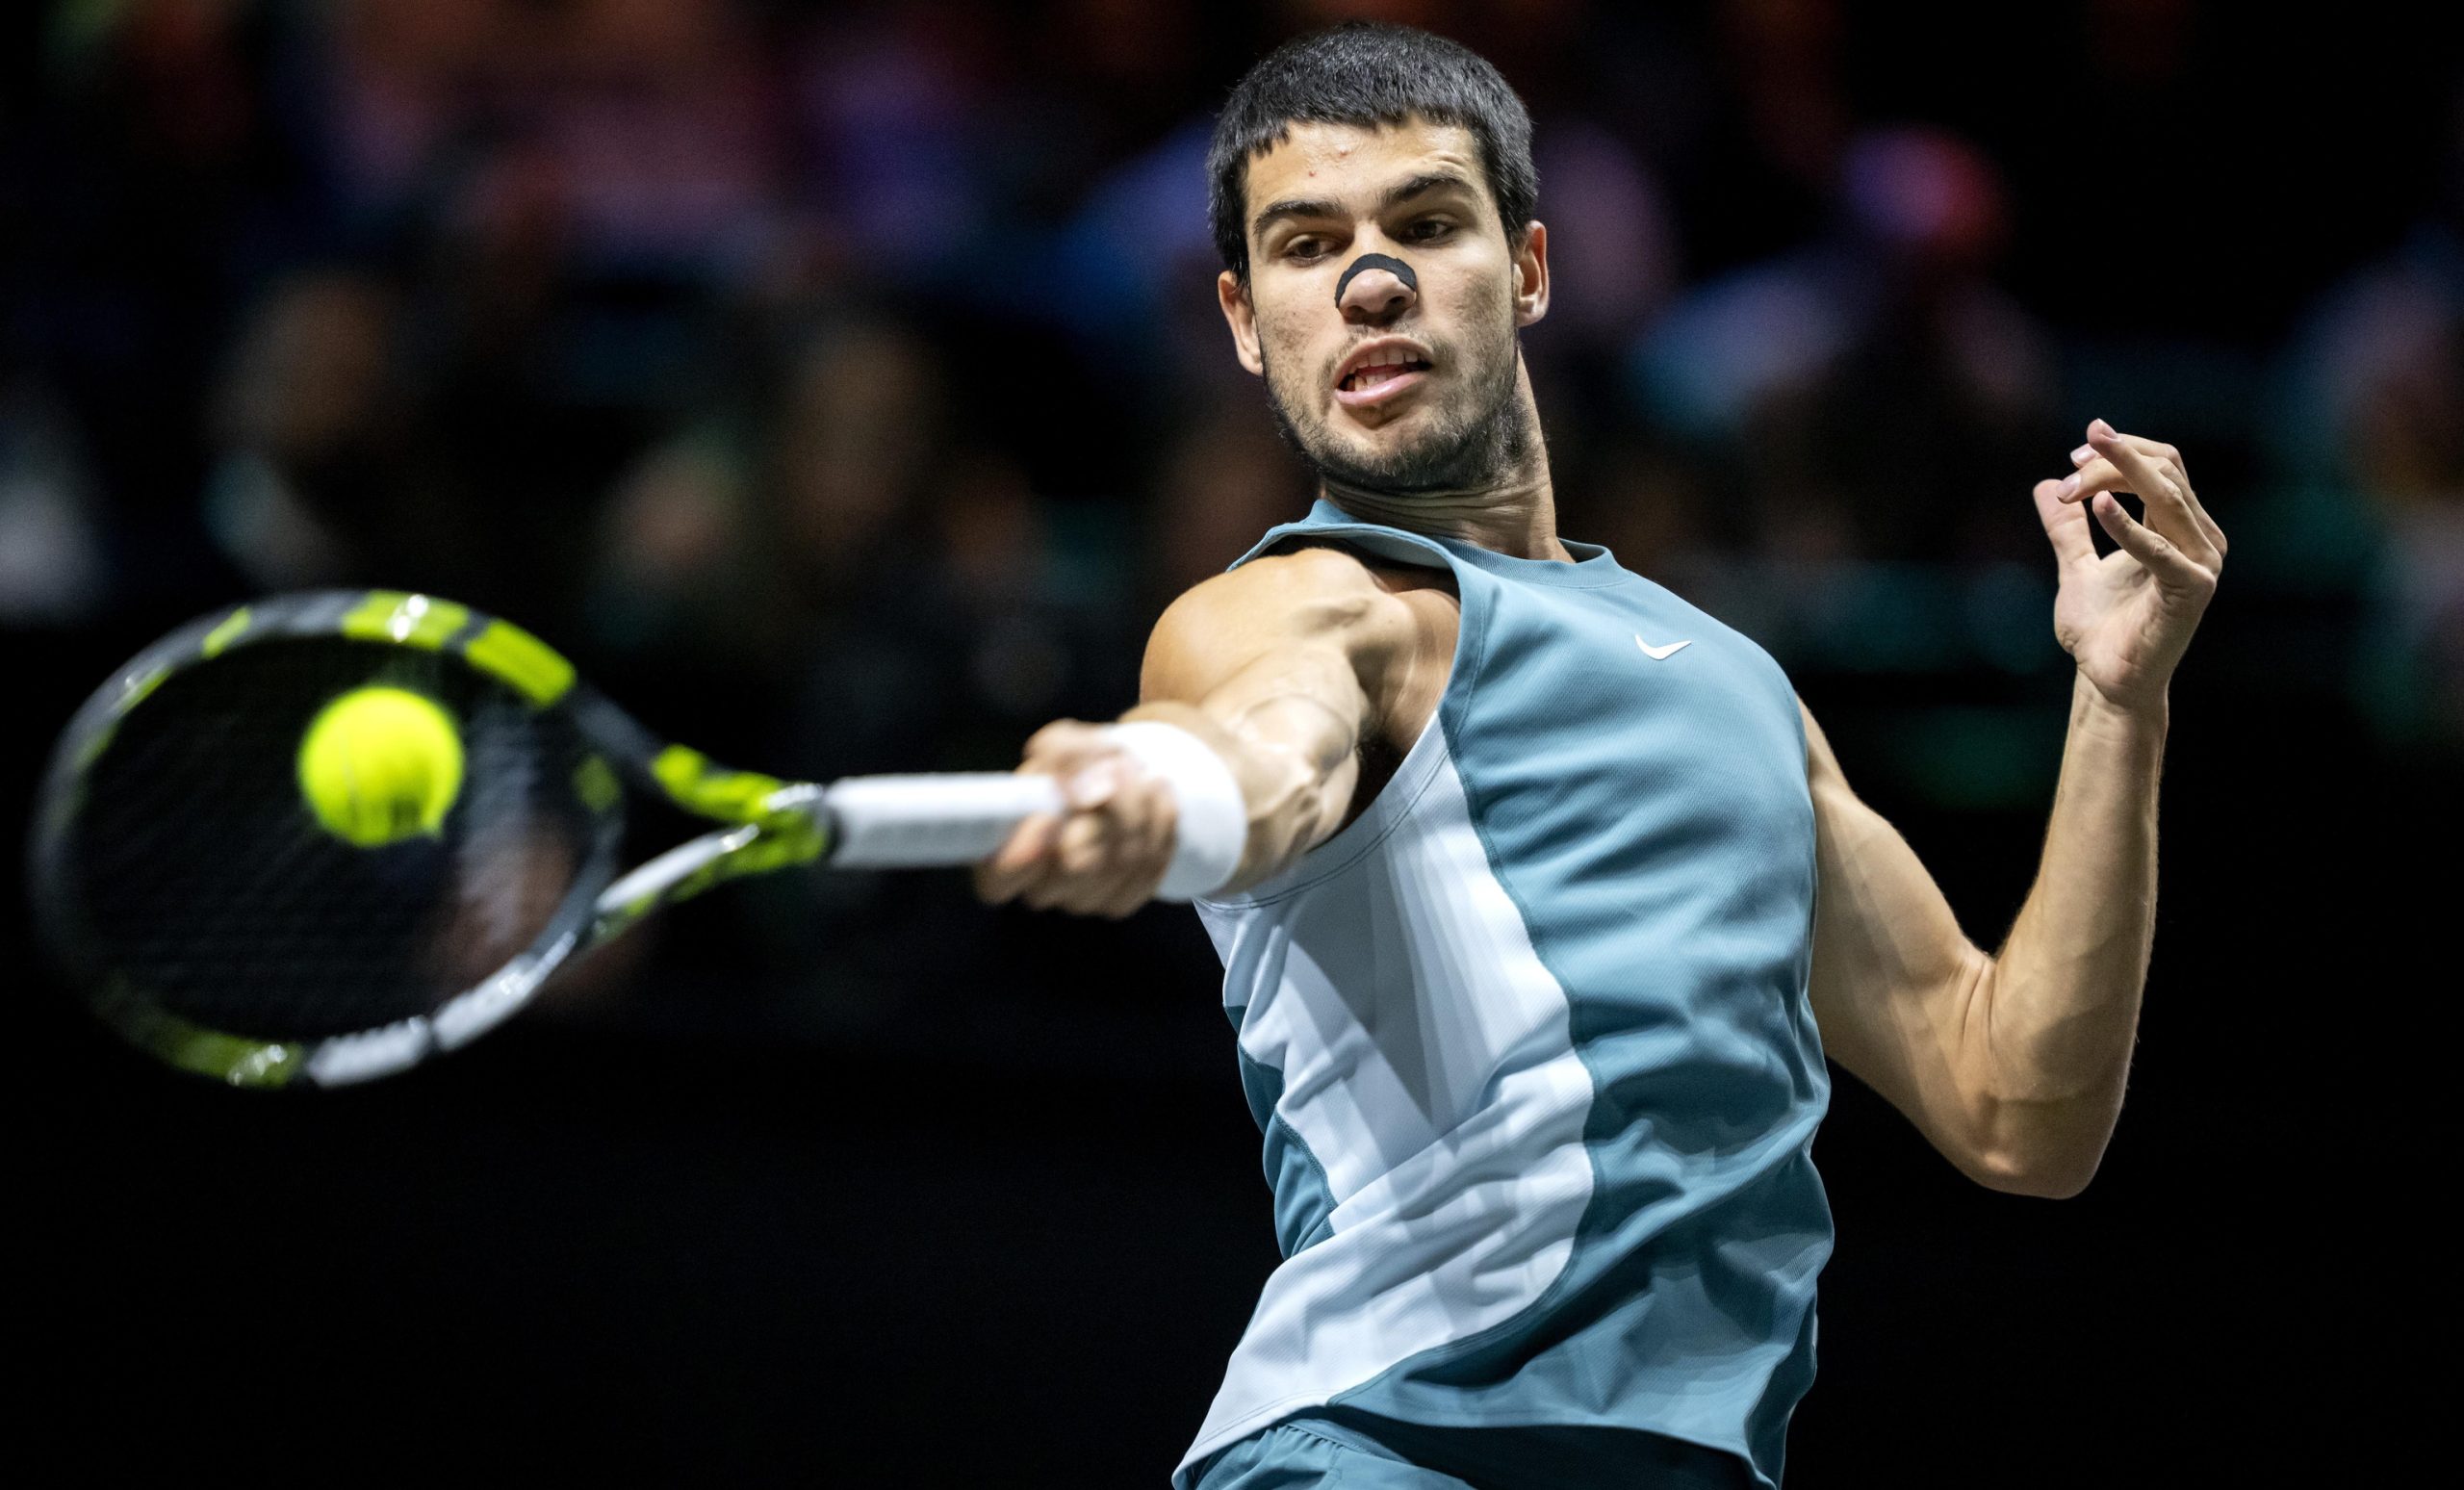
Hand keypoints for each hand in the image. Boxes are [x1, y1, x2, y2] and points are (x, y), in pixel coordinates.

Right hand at [972, 720, 1178, 917]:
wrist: (1118, 779)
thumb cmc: (1076, 765)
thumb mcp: (1062, 743)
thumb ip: (1063, 756)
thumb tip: (1088, 791)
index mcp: (1003, 852)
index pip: (1000, 879)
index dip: (1023, 856)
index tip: (1049, 816)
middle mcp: (1039, 886)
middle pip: (1077, 867)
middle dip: (1108, 811)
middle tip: (1118, 766)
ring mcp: (1082, 899)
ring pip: (1122, 864)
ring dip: (1140, 809)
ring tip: (1142, 774)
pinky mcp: (1120, 899)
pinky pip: (1151, 867)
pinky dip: (1161, 825)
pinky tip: (1157, 798)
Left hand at [2031, 418, 2227, 715]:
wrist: (2105, 678)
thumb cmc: (2100, 629)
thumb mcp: (2076, 566)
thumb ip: (2066, 529)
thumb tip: (2044, 486)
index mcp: (2181, 527)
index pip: (2164, 465)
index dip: (2122, 450)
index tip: (2074, 453)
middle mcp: (2201, 538)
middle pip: (2165, 472)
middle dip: (2114, 460)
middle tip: (2070, 464)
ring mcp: (2203, 561)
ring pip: (2168, 496)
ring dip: (2116, 479)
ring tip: (2073, 482)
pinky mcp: (2193, 587)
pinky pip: (2160, 547)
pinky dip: (2128, 524)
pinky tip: (2100, 504)